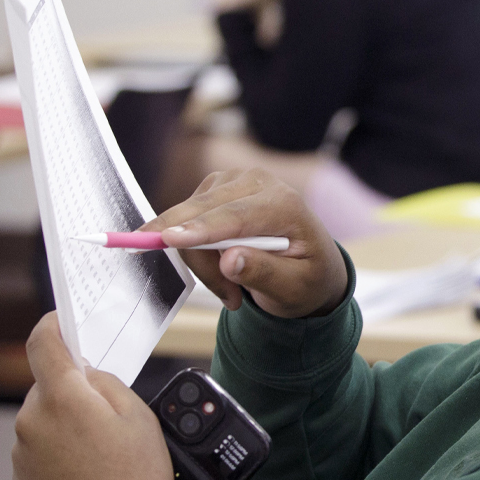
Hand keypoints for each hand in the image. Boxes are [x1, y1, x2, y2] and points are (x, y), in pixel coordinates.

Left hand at [11, 314, 175, 479]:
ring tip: (103, 459)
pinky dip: (61, 457)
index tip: (60, 323)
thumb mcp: (141, 419)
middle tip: (109, 420)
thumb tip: (86, 375)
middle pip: (48, 389)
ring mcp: (22, 455)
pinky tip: (89, 478)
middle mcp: (32, 422)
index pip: (42, 344)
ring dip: (68, 429)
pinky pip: (40, 454)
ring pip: (45, 423)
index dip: (51, 326)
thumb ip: (108, 385)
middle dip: (74, 394)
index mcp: (62, 398)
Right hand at [143, 169, 346, 318]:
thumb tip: (230, 260)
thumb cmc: (306, 276)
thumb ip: (265, 274)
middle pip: (203, 215)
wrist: (311, 262)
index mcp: (285, 203)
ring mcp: (232, 181)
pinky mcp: (214, 189)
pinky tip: (225, 268)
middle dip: (201, 262)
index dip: (200, 229)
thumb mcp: (295, 287)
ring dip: (203, 263)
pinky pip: (185, 222)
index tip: (167, 240)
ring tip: (235, 288)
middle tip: (228, 298)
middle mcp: (256, 182)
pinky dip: (197, 252)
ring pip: (188, 221)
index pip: (235, 216)